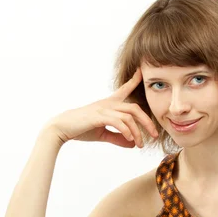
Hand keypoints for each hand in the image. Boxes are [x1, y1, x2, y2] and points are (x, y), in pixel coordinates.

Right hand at [44, 67, 158, 146]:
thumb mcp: (102, 134)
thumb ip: (118, 138)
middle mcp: (108, 104)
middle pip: (134, 108)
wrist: (62, 128)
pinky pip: (118, 122)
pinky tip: (130, 140)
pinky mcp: (98, 116)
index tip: (142, 72)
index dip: (134, 80)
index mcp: (108, 104)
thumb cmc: (81, 129)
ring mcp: (103, 109)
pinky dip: (126, 131)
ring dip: (137, 132)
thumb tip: (133, 144)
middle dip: (147, 121)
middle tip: (155, 135)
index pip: (124, 90)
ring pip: (129, 117)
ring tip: (140, 145)